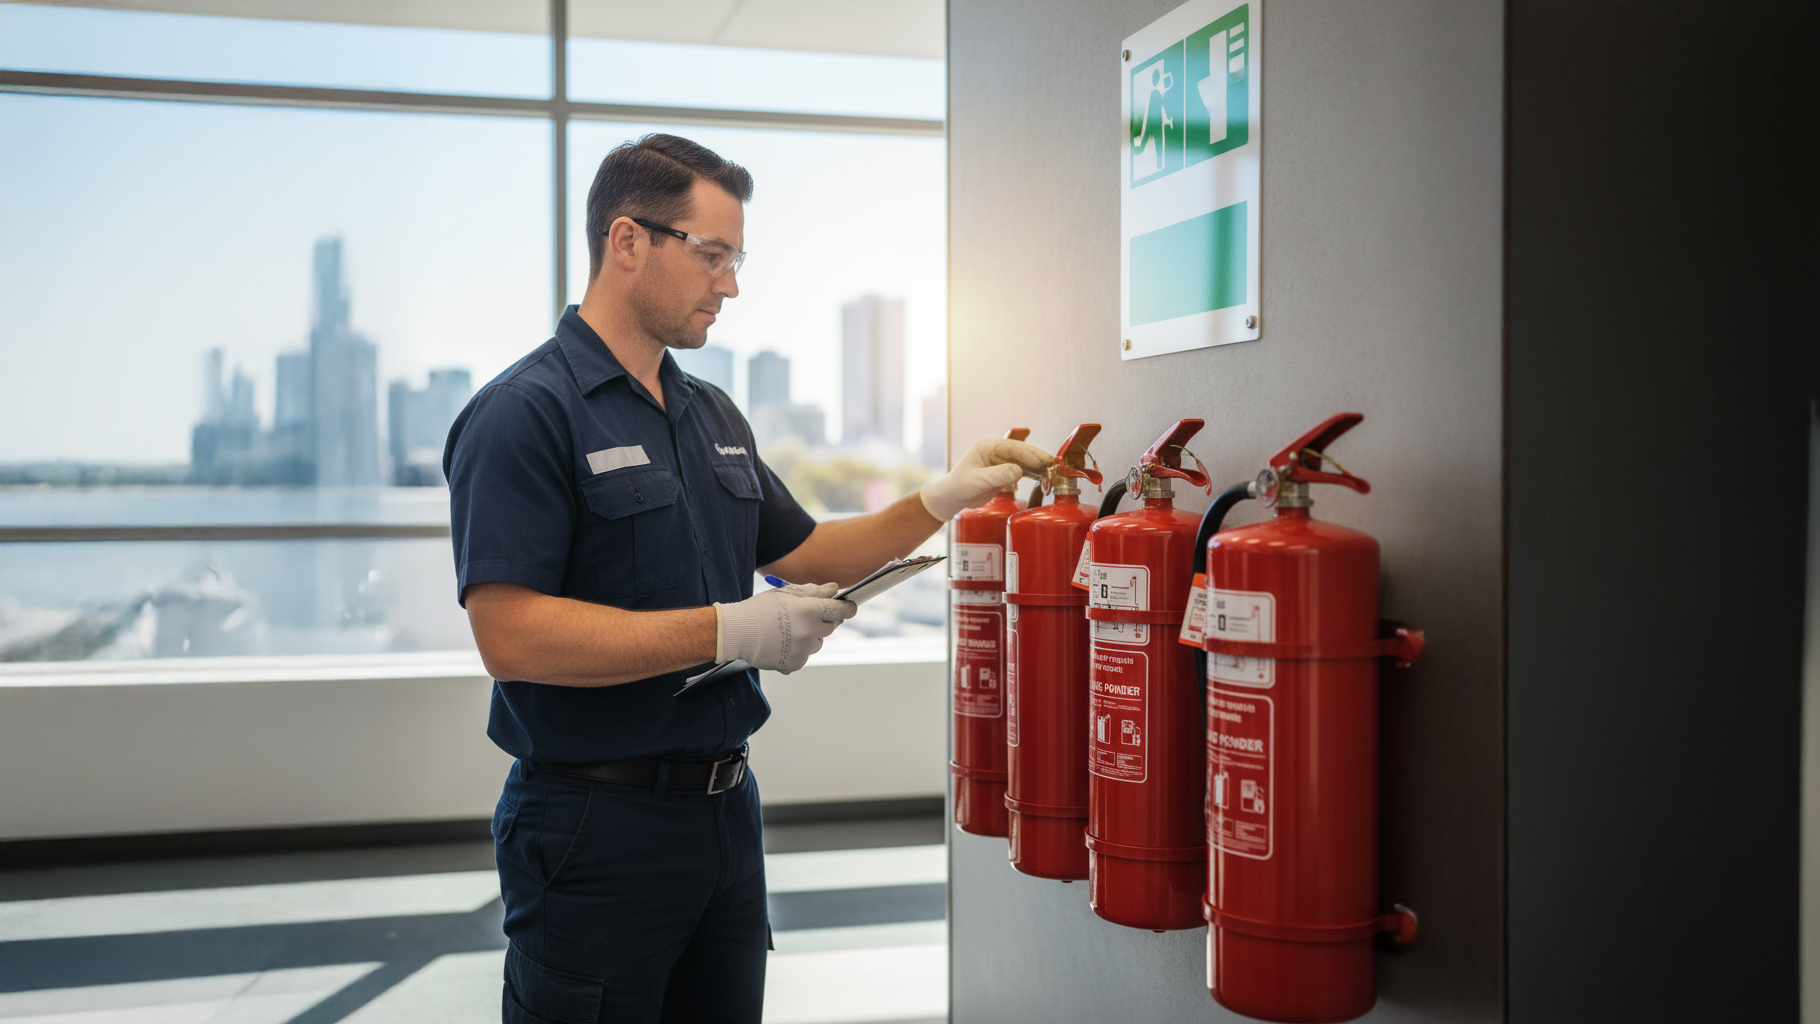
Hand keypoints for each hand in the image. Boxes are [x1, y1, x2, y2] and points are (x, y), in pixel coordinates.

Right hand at [714, 583, 856, 672]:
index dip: (848, 607)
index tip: (849, 606)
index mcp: (810, 610)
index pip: (842, 610)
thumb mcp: (787, 593)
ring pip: (818, 643)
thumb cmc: (760, 609)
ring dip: (810, 636)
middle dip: (823, 620)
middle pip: (831, 627)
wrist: (736, 631)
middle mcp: (811, 631)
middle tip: (807, 616)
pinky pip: (805, 656)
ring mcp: (804, 650)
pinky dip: (798, 650)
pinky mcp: (795, 664)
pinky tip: (783, 643)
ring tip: (789, 630)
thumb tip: (834, 590)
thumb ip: (814, 591)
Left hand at [919, 437, 1054, 520]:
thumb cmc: (960, 486)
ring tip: (1053, 472)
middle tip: (1053, 465)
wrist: (954, 496)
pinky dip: (1034, 474)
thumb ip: (998, 476)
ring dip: (1039, 466)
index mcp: (987, 446)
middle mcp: (996, 450)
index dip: (1028, 454)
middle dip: (1038, 458)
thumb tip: (1019, 471)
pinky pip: (1023, 470)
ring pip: (1025, 460)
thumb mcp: (977, 482)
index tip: (1041, 461)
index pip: (1012, 447)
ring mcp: (1002, 460)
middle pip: (1022, 451)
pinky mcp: (1006, 470)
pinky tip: (1045, 477)